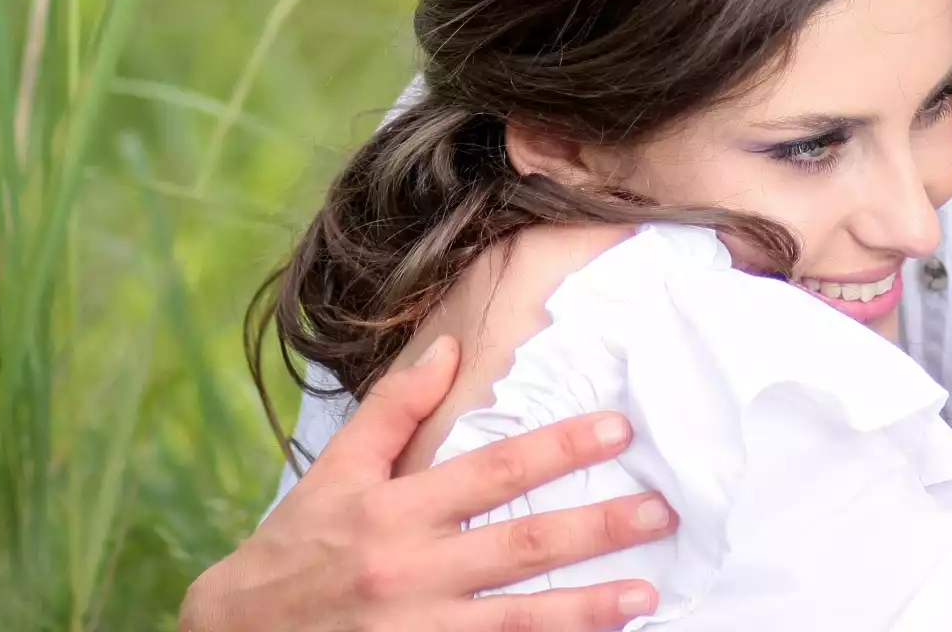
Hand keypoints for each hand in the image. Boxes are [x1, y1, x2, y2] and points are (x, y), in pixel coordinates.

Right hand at [180, 337, 676, 631]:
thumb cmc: (291, 551)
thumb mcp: (333, 472)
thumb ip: (393, 411)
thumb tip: (447, 348)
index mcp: (393, 510)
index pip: (492, 472)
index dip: (558, 449)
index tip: (616, 430)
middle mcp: (408, 570)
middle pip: (520, 546)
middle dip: (596, 528)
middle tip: (659, 512)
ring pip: (516, 621)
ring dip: (586, 609)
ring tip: (645, 595)